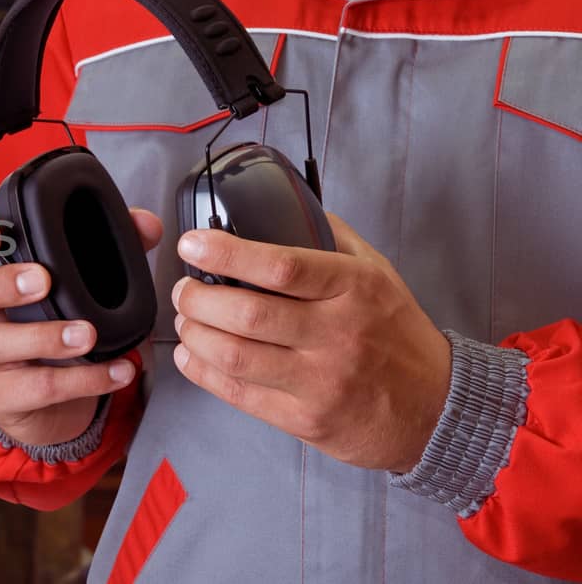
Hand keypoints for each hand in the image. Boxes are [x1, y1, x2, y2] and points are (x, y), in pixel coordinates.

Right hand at [0, 210, 161, 445]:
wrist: (45, 405)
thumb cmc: (52, 329)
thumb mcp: (75, 287)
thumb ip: (108, 249)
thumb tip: (145, 225)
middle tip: (41, 281)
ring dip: (43, 336)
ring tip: (87, 334)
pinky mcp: (0, 397)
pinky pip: (35, 388)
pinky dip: (83, 380)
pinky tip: (116, 370)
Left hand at [170, 213, 450, 472]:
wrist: (437, 408)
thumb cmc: (397, 334)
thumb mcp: (378, 273)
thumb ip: (332, 238)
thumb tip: (285, 202)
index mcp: (355, 289)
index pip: (282, 266)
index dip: (227, 253)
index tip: (193, 245)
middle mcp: (338, 334)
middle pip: (247, 314)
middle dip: (198, 299)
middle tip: (184, 289)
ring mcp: (321, 381)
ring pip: (235, 356)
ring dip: (194, 335)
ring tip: (186, 320)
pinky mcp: (306, 420)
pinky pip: (239, 394)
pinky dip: (202, 372)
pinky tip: (191, 355)